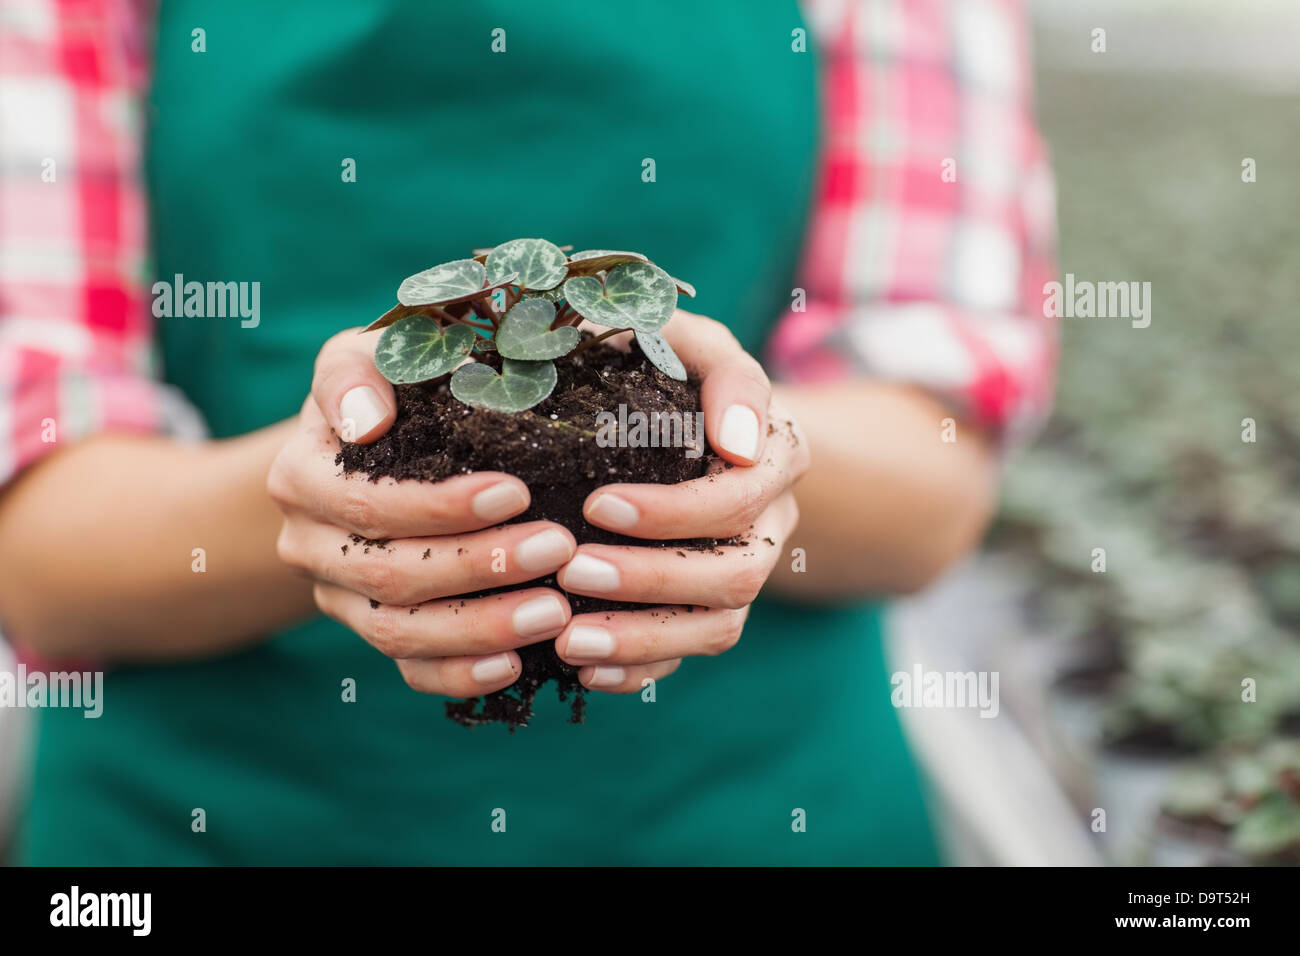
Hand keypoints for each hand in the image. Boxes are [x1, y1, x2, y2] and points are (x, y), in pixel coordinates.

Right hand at [268, 330, 577, 697]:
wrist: (375, 445)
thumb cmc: (389, 389)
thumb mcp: (364, 357)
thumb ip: (357, 372)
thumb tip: (367, 420)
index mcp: (303, 477)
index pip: (368, 503)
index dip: (440, 506)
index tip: (515, 491)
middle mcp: (309, 545)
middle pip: (390, 574)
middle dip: (479, 566)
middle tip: (558, 548)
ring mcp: (341, 598)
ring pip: (401, 632)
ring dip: (482, 627)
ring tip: (555, 611)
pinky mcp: (376, 631)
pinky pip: (410, 670)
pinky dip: (459, 675)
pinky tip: (517, 664)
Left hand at [553, 310, 809, 691]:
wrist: (678, 419)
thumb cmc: (670, 366)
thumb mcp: (693, 341)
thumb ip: (719, 367)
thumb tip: (737, 438)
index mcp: (777, 452)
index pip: (742, 495)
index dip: (676, 511)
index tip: (598, 505)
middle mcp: (773, 522)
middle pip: (738, 572)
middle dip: (653, 578)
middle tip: (571, 571)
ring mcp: (744, 572)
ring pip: (720, 627)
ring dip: (645, 638)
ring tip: (569, 638)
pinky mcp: (710, 612)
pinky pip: (690, 657)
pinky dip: (640, 669)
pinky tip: (583, 667)